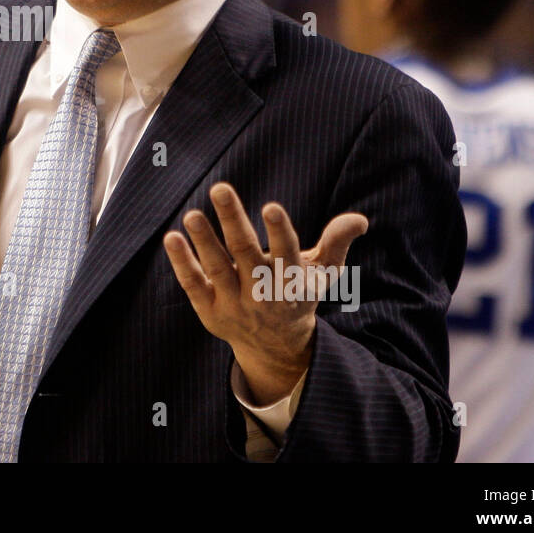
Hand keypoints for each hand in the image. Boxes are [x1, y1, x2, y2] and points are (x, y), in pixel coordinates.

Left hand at [163, 182, 367, 403]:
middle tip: (220, 188)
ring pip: (218, 270)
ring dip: (204, 242)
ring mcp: (234, 304)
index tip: (271, 207)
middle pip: (246, 254)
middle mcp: (262, 293)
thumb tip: (360, 219)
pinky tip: (173, 238)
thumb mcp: (323, 273)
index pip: (287, 254)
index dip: (280, 232)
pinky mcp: (210, 311)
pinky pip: (194, 285)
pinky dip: (183, 264)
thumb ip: (337, 242)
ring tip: (192, 214)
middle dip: (233, 222)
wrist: (275, 345)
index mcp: (291, 281)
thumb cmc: (298, 294)